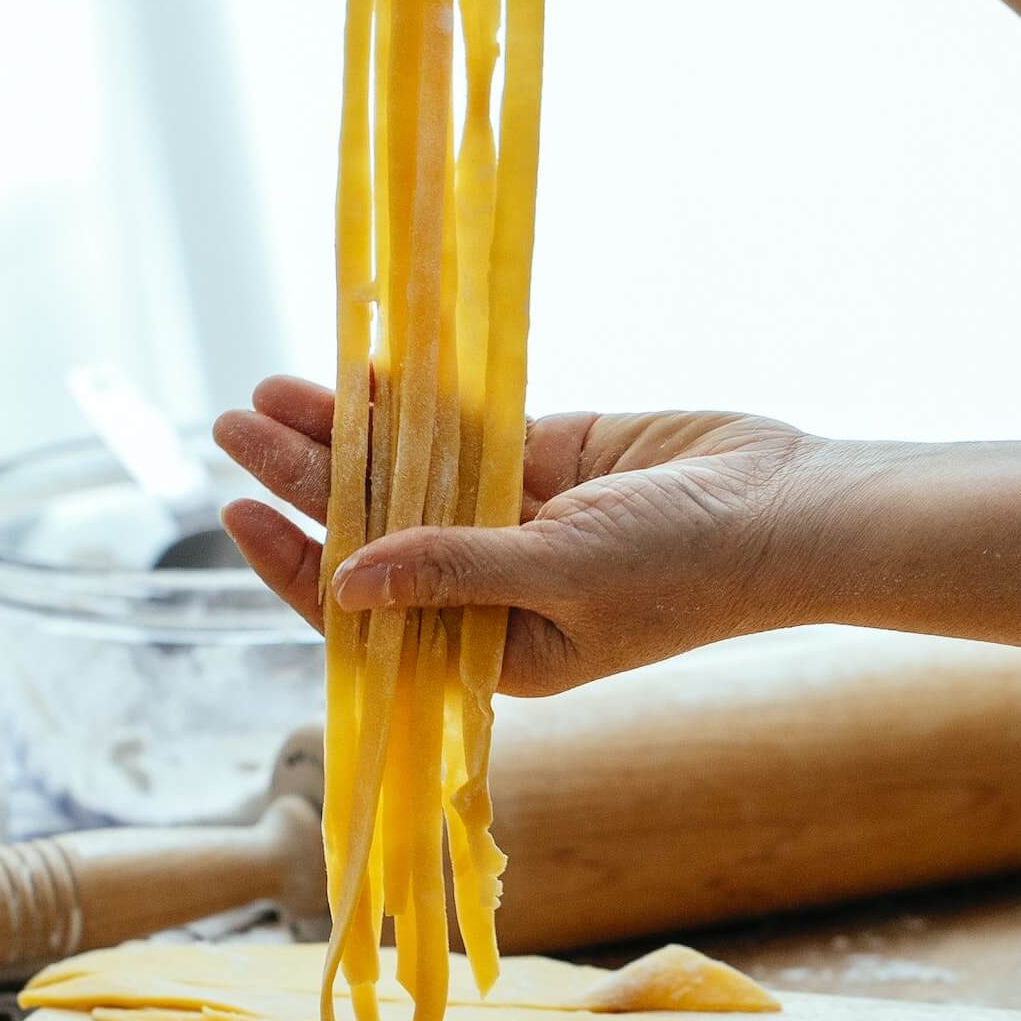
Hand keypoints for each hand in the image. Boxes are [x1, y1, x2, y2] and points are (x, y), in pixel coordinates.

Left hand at [213, 376, 824, 695]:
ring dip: (346, 434)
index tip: (236, 516)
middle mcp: (492, 585)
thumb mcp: (562, 576)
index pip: (369, 611)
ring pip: (407, 474)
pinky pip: (460, 432)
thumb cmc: (687, 569)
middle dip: (302, 481)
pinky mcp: (546, 458)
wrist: (790, 508)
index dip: (295, 563)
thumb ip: (453, 570)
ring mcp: (516, 516)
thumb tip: (345, 582)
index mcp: (492, 646)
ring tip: (269, 390)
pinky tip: (362, 374)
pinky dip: (413, 405)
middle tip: (230, 426)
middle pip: (374, 530)